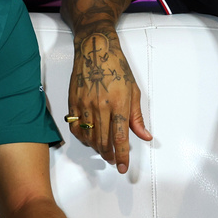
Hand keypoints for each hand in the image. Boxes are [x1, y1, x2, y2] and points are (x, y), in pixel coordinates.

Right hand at [67, 30, 150, 173]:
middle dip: (110, 156)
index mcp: (119, 103)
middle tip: (115, 160)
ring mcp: (84, 105)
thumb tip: (144, 135)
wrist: (95, 49)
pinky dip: (82, 138)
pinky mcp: (73, 102)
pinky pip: (75, 127)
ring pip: (89, 137)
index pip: (120, 138)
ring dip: (97, 149)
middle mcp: (100, 106)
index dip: (122, 156)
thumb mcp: (133, 90)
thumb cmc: (115, 67)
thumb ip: (137, 117)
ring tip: (105, 151)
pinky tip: (89, 139)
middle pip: (104, 141)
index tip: (123, 167)